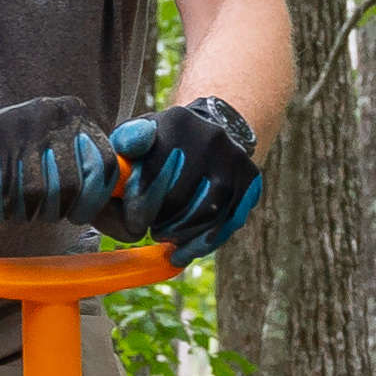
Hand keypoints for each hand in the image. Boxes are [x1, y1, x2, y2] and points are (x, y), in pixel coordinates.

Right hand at [0, 95, 120, 231]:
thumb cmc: (19, 158)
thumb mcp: (60, 153)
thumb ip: (90, 174)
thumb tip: (130, 223)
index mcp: (77, 115)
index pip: (103, 167)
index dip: (90, 202)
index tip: (75, 214)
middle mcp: (51, 112)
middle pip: (68, 188)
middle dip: (51, 211)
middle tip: (36, 212)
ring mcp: (17, 121)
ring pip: (34, 194)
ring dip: (21, 213)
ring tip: (13, 208)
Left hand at [103, 94, 262, 255]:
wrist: (207, 134)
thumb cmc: (161, 144)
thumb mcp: (137, 135)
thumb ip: (125, 143)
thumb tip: (125, 155)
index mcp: (177, 122)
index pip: (153, 175)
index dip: (139, 207)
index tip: (133, 223)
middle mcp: (211, 137)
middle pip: (179, 199)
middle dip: (160, 223)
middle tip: (149, 230)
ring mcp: (234, 159)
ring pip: (207, 215)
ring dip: (180, 236)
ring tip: (164, 237)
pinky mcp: (250, 178)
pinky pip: (228, 222)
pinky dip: (203, 244)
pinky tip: (183, 252)